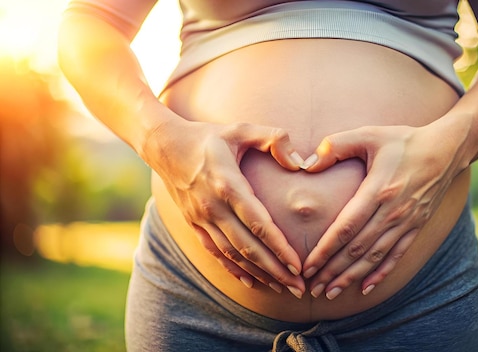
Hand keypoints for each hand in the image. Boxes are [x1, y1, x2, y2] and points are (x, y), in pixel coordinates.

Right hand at [143, 118, 305, 296]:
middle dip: (275, 269)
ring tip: (281, 287)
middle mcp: (213, 207)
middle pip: (248, 246)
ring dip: (258, 273)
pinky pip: (215, 252)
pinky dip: (233, 269)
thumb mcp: (241, 129)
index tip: (298, 264)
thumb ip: (274, 139)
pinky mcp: (194, 223)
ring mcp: (201, 218)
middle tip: (299, 287)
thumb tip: (301, 163)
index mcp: (227, 184)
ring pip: (232, 254)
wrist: (164, 145)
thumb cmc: (209, 136)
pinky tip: (251, 281)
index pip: (258, 223)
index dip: (279, 247)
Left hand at [301, 121, 468, 299]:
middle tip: (311, 288)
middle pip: (357, 249)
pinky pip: (397, 255)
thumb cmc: (402, 141)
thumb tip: (307, 164)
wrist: (446, 149)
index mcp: (378, 191)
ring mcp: (407, 222)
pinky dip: (380, 274)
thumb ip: (335, 145)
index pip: (346, 228)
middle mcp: (393, 212)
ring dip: (352, 277)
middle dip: (333, 271)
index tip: (307, 266)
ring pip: (375, 257)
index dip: (325, 251)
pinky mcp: (417, 226)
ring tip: (331, 292)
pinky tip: (366, 288)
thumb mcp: (368, 134)